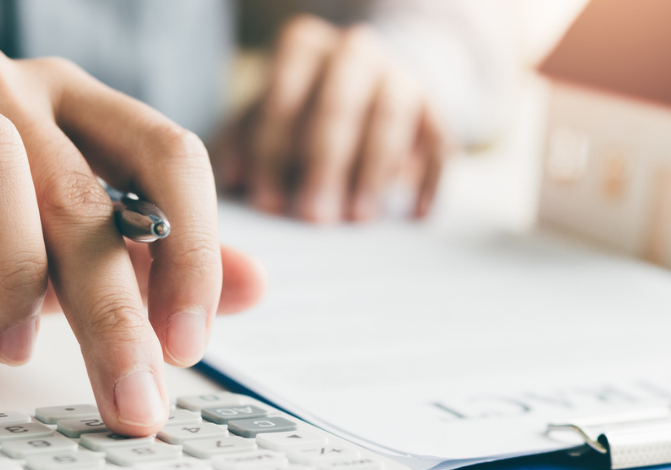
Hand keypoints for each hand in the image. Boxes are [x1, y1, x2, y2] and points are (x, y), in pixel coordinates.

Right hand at [0, 42, 265, 435]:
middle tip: (128, 395)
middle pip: (86, 189)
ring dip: (9, 270)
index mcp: (82, 110)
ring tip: (10, 348)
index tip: (188, 346)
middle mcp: (19, 85)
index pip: (170, 157)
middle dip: (113, 308)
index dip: (192, 250)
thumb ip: (149, 266)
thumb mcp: (58, 260)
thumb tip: (255, 286)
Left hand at [214, 15, 452, 222]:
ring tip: (358, 219)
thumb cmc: (303, 112)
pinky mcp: (437, 109)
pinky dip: (429, 180)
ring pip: (391, 117)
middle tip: (315, 218)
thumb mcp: (267, 118)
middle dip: (325, 164)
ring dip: (374, 170)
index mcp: (303, 48)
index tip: (267, 203)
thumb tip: (229, 179)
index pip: (284, 93)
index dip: (272, 151)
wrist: (372, 87)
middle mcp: (354, 52)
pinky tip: (414, 216)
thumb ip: (242, 143)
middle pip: (339, 104)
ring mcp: (400, 77)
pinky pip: (440, 142)